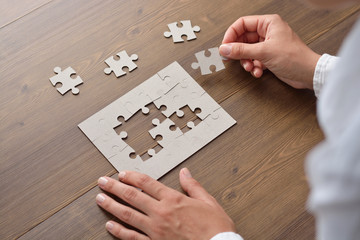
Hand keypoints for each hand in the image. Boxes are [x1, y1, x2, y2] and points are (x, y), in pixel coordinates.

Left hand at [96, 168, 235, 239]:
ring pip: (128, 215)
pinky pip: (132, 237)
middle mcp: (161, 212)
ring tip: (100, 199)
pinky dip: (119, 231)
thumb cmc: (215, 228)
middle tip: (102, 182)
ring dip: (112, 206)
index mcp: (173, 199)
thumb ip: (193, 186)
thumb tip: (185, 172)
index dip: (131, 176)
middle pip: (132, 196)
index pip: (146, 183)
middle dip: (114, 187)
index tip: (121, 173)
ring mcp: (155, 229)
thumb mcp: (208, 201)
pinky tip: (109, 226)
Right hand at [219, 14, 320, 88]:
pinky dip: (254, 66)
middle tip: (233, 58)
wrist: (308, 74)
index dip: (231, 35)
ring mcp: (269, 45)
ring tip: (250, 67)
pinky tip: (258, 71)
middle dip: (239, 51)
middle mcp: (268, 32)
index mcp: (269, 23)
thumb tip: (225, 49)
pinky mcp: (269, 56)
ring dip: (246, 61)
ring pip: (248, 51)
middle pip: (243, 39)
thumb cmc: (295, 58)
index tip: (225, 46)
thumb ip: (241, 50)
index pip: (242, 24)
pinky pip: (254, 59)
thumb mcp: (264, 52)